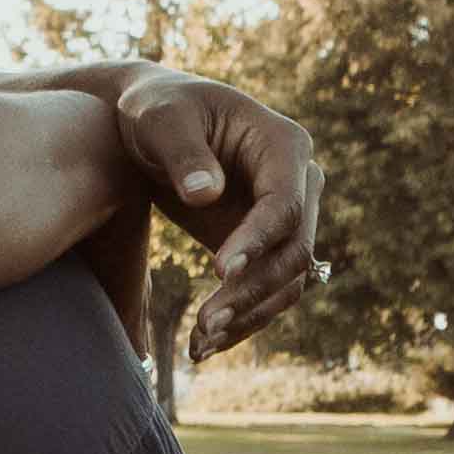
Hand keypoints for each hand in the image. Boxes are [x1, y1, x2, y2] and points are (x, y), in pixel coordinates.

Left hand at [88, 69, 322, 356]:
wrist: (153, 123)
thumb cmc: (157, 109)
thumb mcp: (159, 118)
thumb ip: (181, 151)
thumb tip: (205, 193)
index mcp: (283, 145)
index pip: (283, 204)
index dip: (257, 240)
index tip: (219, 271)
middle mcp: (299, 182)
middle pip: (294, 250)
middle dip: (253, 291)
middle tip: (205, 323)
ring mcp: (288, 216)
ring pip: (288, 281)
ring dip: (249, 316)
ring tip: (200, 343)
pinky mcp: (267, 244)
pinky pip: (267, 290)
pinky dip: (241, 319)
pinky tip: (203, 345)